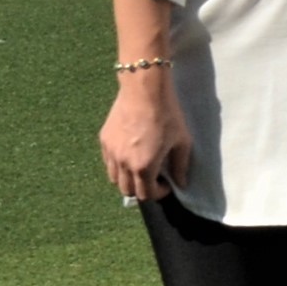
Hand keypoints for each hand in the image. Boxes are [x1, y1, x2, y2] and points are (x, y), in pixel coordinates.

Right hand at [99, 71, 192, 200]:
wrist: (144, 90)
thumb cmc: (167, 115)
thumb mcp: (182, 142)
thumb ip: (181, 166)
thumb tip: (181, 183)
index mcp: (144, 166)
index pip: (146, 195)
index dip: (159, 193)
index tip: (167, 184)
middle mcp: (123, 163)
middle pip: (127, 191)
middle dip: (142, 189)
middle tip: (155, 178)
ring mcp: (111, 152)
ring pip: (115, 179)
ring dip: (128, 179)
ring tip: (141, 167)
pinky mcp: (104, 140)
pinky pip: (108, 162)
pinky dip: (118, 166)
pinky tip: (131, 154)